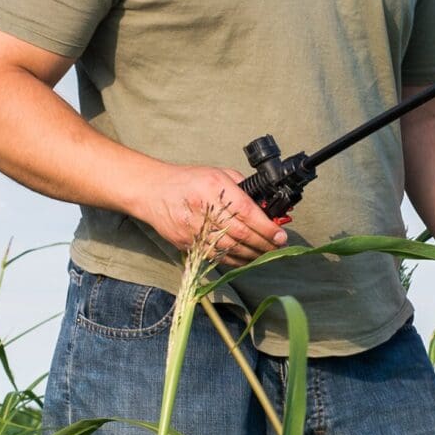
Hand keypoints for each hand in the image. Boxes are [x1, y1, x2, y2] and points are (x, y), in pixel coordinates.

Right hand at [137, 164, 289, 264]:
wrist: (153, 191)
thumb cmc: (189, 181)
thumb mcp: (218, 174)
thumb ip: (242, 188)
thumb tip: (265, 207)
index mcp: (214, 186)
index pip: (247, 212)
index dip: (266, 227)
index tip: (280, 235)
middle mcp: (204, 208)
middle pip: (241, 234)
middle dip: (264, 243)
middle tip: (277, 247)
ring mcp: (193, 228)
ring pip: (229, 249)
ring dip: (251, 254)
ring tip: (264, 253)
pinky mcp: (187, 243)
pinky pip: (215, 256)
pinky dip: (234, 260)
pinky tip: (245, 258)